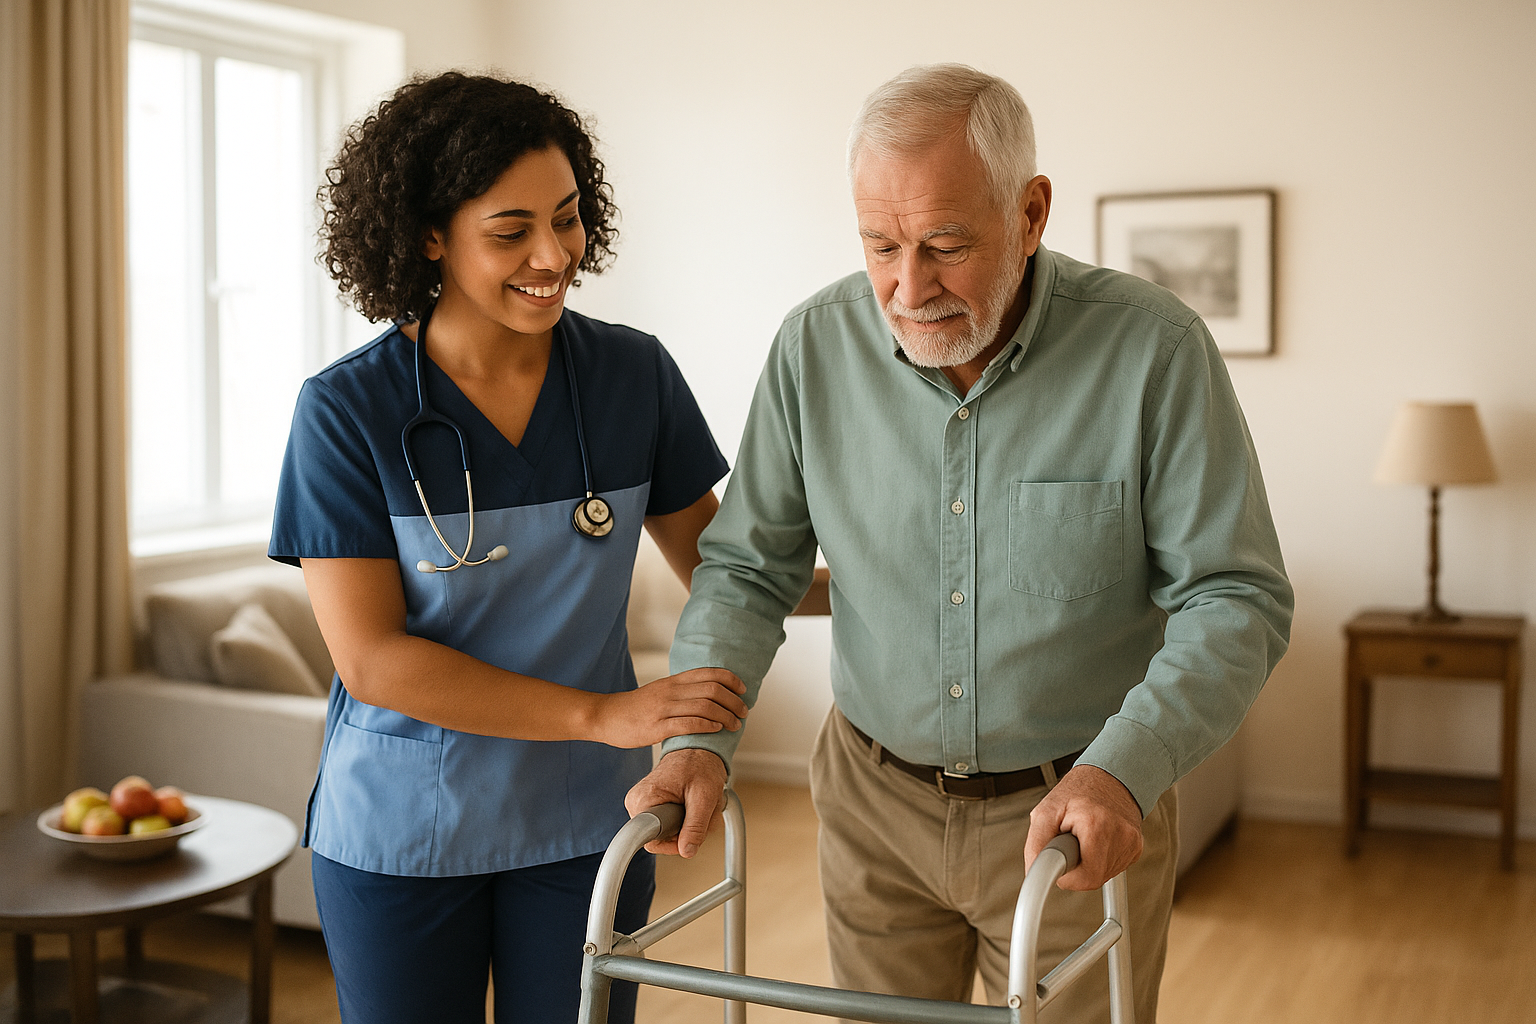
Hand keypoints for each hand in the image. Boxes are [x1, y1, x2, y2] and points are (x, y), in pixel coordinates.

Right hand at [591, 668, 747, 748]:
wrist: (605, 716)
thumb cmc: (635, 707)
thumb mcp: (660, 692)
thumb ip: (681, 692)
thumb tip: (708, 697)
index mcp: (673, 681)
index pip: (708, 673)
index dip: (730, 679)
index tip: (743, 689)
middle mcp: (670, 691)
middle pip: (712, 689)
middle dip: (734, 701)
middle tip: (744, 712)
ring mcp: (663, 709)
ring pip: (704, 706)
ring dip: (726, 716)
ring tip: (735, 725)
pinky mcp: (657, 727)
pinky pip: (688, 724)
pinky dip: (707, 725)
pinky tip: (717, 729)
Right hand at [625, 748, 727, 857]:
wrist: (699, 748)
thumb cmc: (700, 764)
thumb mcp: (704, 797)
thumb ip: (695, 826)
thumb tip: (687, 851)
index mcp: (644, 799)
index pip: (652, 841)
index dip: (675, 842)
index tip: (689, 830)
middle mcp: (637, 802)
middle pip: (661, 838)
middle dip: (687, 830)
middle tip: (701, 812)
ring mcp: (643, 804)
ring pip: (667, 833)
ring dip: (690, 824)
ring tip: (699, 805)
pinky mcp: (651, 805)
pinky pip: (667, 825)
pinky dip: (686, 819)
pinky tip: (693, 805)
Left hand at [1024, 764, 1144, 890]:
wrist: (1108, 777)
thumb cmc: (1076, 792)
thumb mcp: (1045, 812)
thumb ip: (1036, 845)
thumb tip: (1033, 873)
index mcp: (1096, 826)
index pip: (1085, 878)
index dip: (1066, 877)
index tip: (1060, 863)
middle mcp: (1120, 835)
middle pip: (1093, 879)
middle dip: (1075, 868)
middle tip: (1069, 844)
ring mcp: (1131, 843)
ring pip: (1102, 876)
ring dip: (1087, 864)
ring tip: (1083, 838)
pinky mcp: (1136, 848)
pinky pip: (1113, 869)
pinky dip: (1100, 861)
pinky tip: (1096, 841)